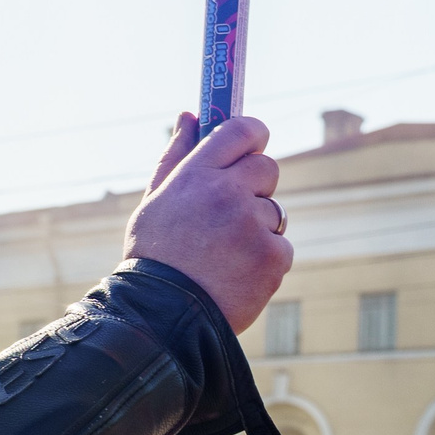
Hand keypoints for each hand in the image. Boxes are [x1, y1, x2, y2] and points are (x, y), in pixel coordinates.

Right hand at [122, 114, 292, 330]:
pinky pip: (280, 247)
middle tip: (228, 216)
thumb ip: (175, 157)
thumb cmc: (154, 258)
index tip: (252, 146)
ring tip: (223, 257)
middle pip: (266, 168)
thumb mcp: (155, 203)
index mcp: (196, 175)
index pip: (242, 130)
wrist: (162, 319)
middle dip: (254, 187)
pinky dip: (264, 261)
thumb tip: (189, 115)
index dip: (252, 135)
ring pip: (274, 212)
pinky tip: (235, 276)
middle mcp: (227, 193)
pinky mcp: (273, 257)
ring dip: (257, 229)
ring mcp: (252, 225)